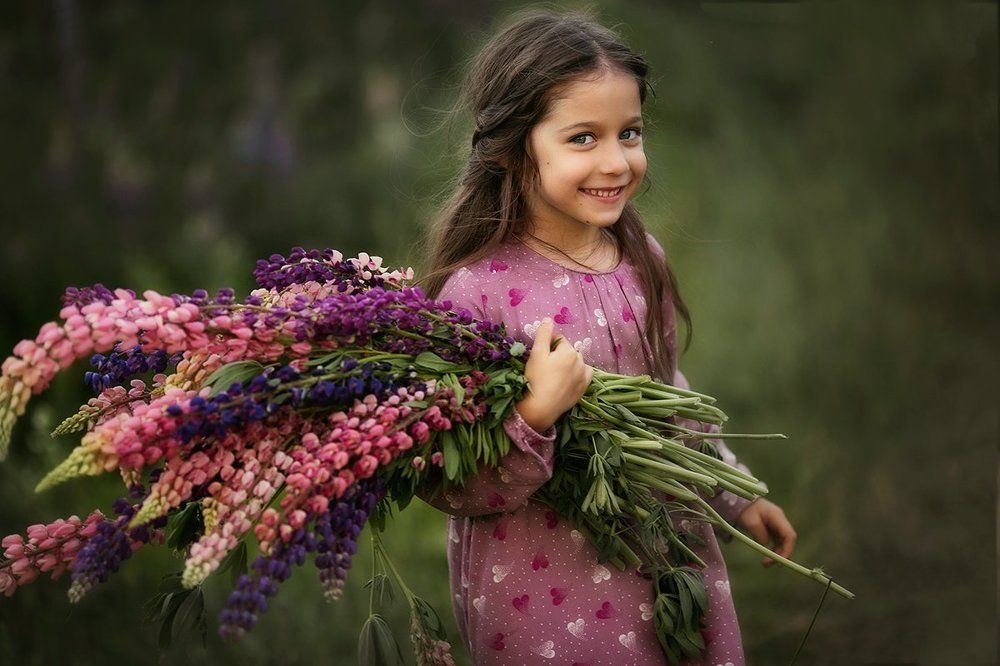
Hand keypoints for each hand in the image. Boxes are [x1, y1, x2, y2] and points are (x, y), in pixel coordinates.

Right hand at [516, 317, 592, 431]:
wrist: (541, 408)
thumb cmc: (536, 378)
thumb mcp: (536, 354)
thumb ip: (543, 334)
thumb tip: (548, 319)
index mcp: (569, 351)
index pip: (559, 340)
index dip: (548, 345)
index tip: (540, 355)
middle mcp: (580, 361)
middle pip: (568, 351)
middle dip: (559, 355)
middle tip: (545, 367)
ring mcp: (583, 376)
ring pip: (577, 363)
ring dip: (569, 364)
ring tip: (555, 375)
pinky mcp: (583, 389)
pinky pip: (584, 375)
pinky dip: (578, 374)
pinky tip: (567, 379)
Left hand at [736, 498, 796, 567]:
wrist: (738, 500)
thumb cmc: (744, 509)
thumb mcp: (750, 522)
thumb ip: (760, 534)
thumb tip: (766, 544)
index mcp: (777, 517)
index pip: (789, 535)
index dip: (787, 550)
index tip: (778, 561)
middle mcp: (780, 520)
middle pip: (787, 540)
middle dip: (781, 554)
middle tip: (767, 564)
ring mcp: (776, 523)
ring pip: (782, 541)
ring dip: (776, 552)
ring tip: (765, 562)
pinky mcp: (770, 526)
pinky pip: (775, 539)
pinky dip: (772, 548)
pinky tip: (766, 554)